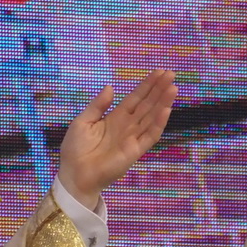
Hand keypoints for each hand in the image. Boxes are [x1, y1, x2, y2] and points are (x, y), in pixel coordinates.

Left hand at [56, 69, 176, 209]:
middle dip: (159, 89)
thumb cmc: (76, 149)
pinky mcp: (135, 151)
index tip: (159, 72)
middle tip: (171, 74)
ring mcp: (133, 138)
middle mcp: (127, 126)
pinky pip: (150, 136)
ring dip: (163, 103)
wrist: (74, 174)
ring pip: (152, 117)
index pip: (135, 98)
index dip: (147, 85)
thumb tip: (110, 87)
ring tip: (173, 88)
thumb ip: (98, 105)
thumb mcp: (83, 121)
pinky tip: (166, 110)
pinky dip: (159, 123)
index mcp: (115, 117)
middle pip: (147, 104)